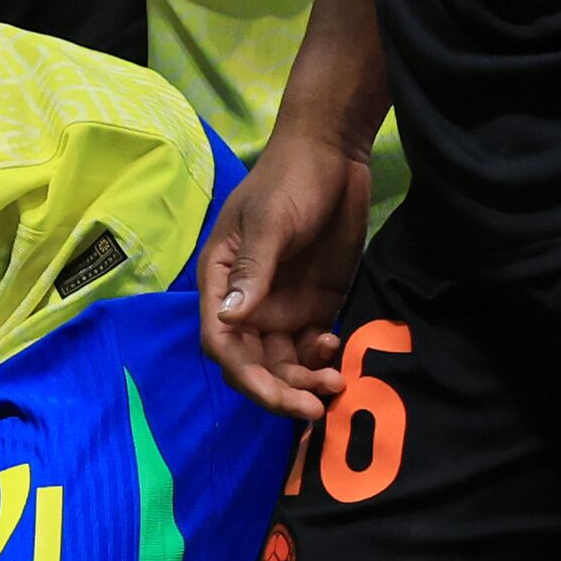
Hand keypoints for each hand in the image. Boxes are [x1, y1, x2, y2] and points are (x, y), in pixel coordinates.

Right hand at [199, 128, 374, 418]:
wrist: (334, 154)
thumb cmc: (289, 180)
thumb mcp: (269, 223)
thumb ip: (253, 271)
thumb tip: (229, 319)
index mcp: (221, 282)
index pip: (222, 343)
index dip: (245, 375)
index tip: (276, 395)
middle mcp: (248, 303)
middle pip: (253, 363)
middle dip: (280, 389)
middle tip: (316, 407)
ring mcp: (282, 305)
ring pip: (284, 363)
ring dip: (304, 380)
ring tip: (335, 384)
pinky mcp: (315, 304)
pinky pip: (313, 348)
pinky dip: (323, 360)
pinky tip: (339, 353)